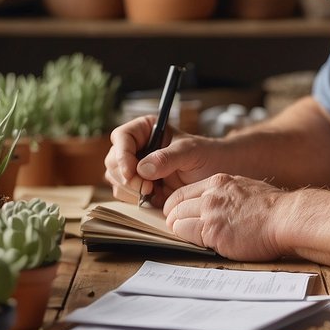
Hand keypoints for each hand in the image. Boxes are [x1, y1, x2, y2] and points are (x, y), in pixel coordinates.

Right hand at [104, 116, 218, 205]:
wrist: (216, 175)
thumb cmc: (207, 156)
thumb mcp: (191, 153)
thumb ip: (168, 158)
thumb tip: (142, 169)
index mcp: (145, 129)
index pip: (121, 137)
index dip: (122, 155)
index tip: (132, 173)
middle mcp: (136, 147)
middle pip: (113, 160)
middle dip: (127, 177)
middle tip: (147, 188)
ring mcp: (135, 168)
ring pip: (115, 179)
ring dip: (130, 190)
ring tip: (154, 192)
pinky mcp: (138, 186)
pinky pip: (124, 194)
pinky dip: (135, 200)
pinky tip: (154, 198)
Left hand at [162, 173, 287, 260]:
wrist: (286, 218)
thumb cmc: (274, 208)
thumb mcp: (246, 189)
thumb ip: (228, 195)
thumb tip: (220, 206)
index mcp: (219, 182)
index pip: (184, 192)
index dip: (177, 206)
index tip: (177, 215)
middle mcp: (211, 195)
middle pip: (175, 205)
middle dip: (173, 218)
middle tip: (176, 229)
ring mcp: (210, 213)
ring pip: (176, 220)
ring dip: (178, 230)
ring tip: (186, 237)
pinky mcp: (213, 232)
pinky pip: (185, 234)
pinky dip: (185, 240)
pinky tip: (196, 243)